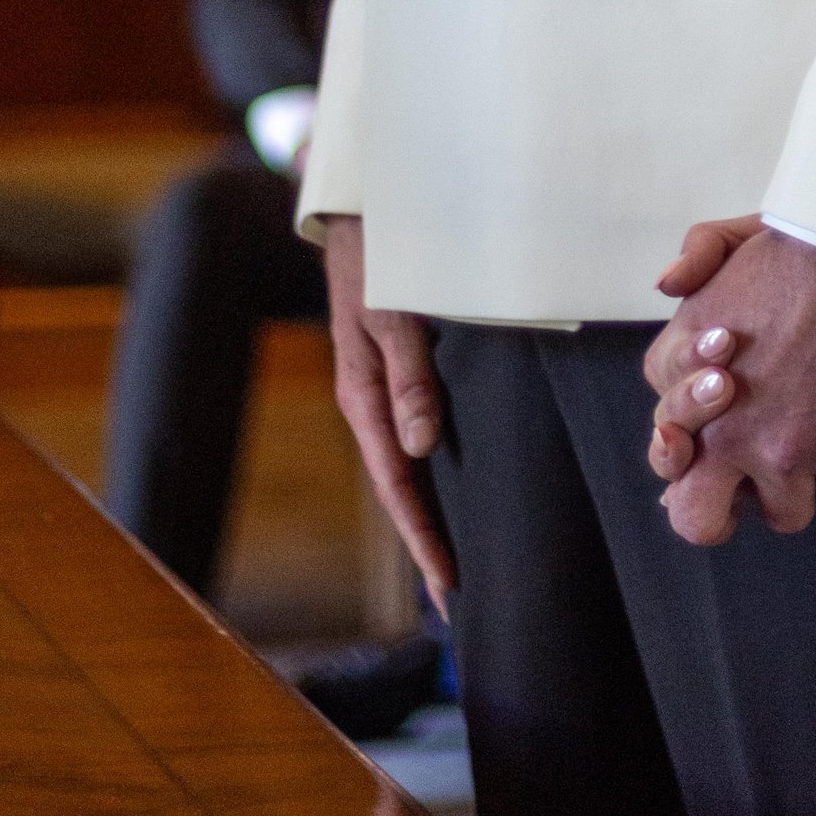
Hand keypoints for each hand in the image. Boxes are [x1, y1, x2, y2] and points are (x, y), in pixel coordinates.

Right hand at [324, 213, 456, 605]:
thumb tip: (421, 447)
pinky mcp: (396, 374)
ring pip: (406, 468)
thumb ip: (408, 375)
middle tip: (455, 602)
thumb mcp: (392, 313)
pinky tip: (448, 490)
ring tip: (453, 564)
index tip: (447, 584)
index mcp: (363, 397)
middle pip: (401, 489)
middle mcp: (371, 404)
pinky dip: (429, 474)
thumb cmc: (380, 259)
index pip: (397, 485)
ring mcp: (381, 392)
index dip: (422, 537)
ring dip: (428, 515)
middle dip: (424, 544)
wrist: (360, 213)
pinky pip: (412, 436)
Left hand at [642, 222, 815, 544]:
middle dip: (738, 505)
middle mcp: (757, 445)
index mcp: (704, 409)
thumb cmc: (801, 246)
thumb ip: (693, 264)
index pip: (677, 476)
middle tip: (764, 472)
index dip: (700, 461)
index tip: (724, 434)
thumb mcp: (727, 243)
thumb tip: (668, 283)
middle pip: (725, 521)